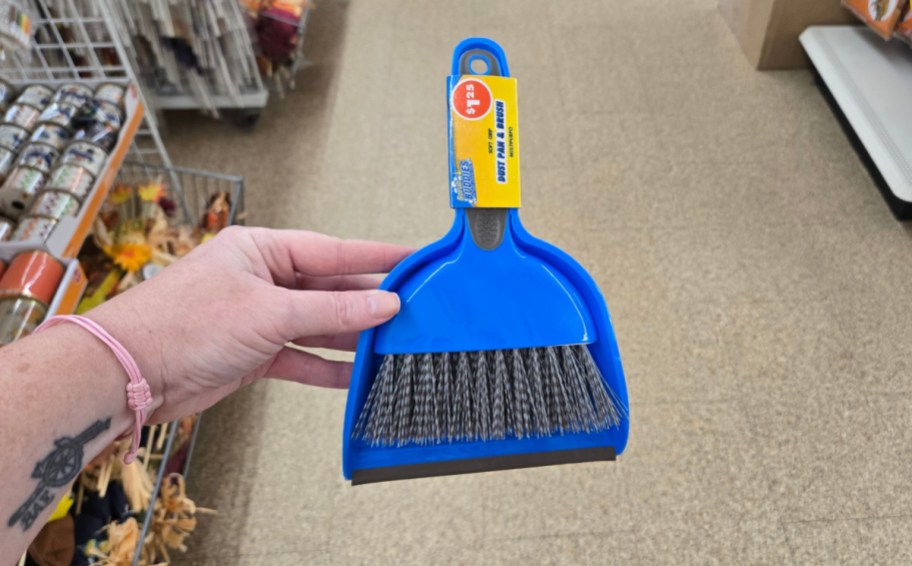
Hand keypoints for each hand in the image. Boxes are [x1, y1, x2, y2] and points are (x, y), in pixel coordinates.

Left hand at [86, 227, 411, 422]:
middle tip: (412, 310)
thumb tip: (382, 303)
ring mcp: (258, 317)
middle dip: (367, 301)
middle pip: (329, 288)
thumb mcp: (269, 311)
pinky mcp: (253, 352)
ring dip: (351, 336)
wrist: (129, 373)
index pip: (333, 249)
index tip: (414, 258)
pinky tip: (355, 374)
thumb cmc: (181, 324)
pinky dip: (326, 366)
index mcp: (262, 249)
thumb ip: (331, 309)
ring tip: (393, 343)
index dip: (376, 256)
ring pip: (318, 324)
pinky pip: (301, 356)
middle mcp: (262, 279)